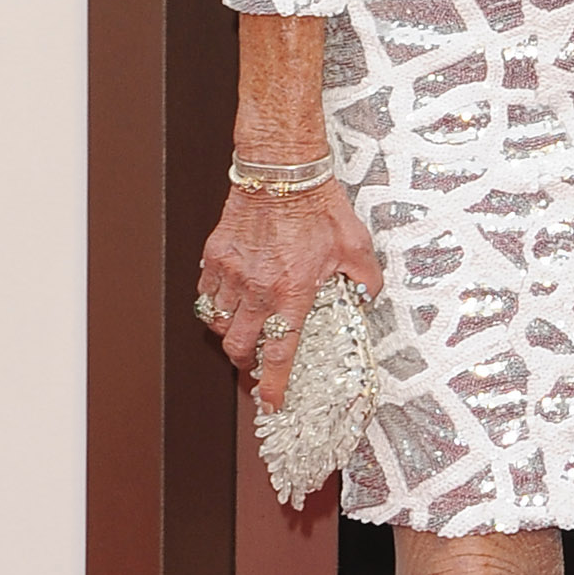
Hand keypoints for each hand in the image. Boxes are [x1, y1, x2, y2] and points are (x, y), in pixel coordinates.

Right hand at [194, 179, 382, 410]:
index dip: (273, 385)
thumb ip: (365, 280)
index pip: (279, 353)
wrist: (282, 172)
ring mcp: (231, 273)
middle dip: (245, 362)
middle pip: (237, 346)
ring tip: (247, 328)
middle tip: (257, 362)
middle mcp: (257, 289)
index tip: (270, 402)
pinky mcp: (215, 257)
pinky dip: (216, 304)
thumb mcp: (356, 246)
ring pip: (217, 322)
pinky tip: (233, 299)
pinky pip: (207, 293)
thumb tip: (366, 298)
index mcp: (292, 293)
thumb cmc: (318, 206)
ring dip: (231, 332)